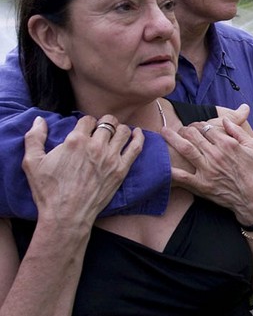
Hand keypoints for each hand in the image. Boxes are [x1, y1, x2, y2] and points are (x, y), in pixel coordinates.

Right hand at [22, 115, 141, 224]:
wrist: (66, 215)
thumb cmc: (48, 191)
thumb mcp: (32, 162)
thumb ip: (34, 138)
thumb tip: (39, 120)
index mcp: (75, 141)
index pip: (88, 120)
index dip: (86, 123)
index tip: (85, 129)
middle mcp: (95, 146)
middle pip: (108, 123)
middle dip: (104, 123)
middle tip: (102, 129)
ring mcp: (111, 158)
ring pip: (123, 131)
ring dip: (119, 129)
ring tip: (116, 133)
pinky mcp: (121, 170)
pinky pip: (136, 147)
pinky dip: (138, 137)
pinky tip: (137, 133)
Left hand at [166, 104, 252, 173]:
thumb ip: (238, 132)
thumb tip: (225, 120)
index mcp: (228, 143)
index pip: (207, 128)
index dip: (199, 125)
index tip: (196, 126)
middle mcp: (216, 154)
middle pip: (194, 135)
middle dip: (185, 129)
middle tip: (180, 129)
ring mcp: (208, 170)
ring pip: (186, 149)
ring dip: (172, 138)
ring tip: (163, 132)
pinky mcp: (202, 185)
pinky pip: (182, 177)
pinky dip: (171, 170)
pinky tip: (161, 163)